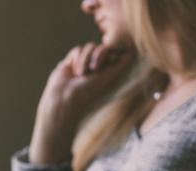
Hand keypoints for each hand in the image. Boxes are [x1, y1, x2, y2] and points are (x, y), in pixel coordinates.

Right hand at [30, 43, 133, 163]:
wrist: (64, 100)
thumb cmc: (90, 92)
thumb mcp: (112, 77)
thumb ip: (124, 62)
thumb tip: (131, 48)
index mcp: (110, 72)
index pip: (118, 53)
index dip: (114, 55)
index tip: (110, 65)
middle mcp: (99, 67)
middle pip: (105, 47)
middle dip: (99, 55)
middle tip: (94, 70)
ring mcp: (85, 64)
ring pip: (91, 46)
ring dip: (86, 59)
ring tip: (81, 74)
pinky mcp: (72, 62)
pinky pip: (78, 49)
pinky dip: (77, 59)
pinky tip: (73, 72)